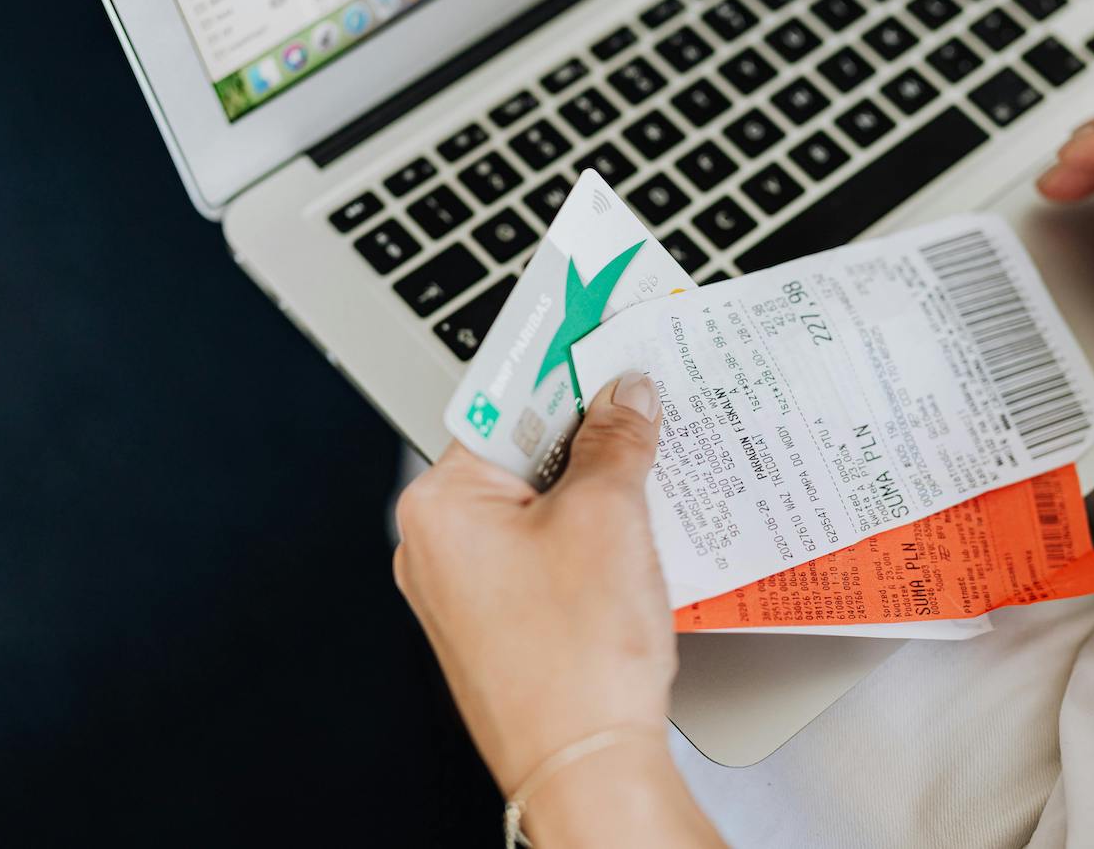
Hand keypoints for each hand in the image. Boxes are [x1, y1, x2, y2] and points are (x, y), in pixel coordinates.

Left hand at [394, 373, 720, 846]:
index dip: (560, 361)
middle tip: (648, 398)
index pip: (502, 398)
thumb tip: (625, 394)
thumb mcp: (609, 518)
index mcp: (441, 505)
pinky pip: (546, 550)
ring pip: (538, 502)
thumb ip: (617, 439)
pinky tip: (640, 532)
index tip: (596, 323)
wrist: (585, 769)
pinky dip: (591, 532)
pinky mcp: (504, 622)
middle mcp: (438, 545)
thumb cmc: (576, 663)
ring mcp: (467, 590)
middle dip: (589, 427)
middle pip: (521, 448)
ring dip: (597, 482)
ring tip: (655, 467)